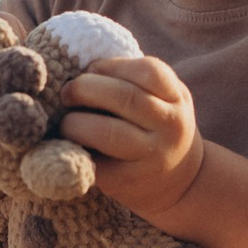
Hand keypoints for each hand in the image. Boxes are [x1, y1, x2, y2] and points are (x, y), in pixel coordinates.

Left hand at [61, 50, 203, 217]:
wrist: (181, 180)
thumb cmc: (156, 126)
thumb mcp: (162, 98)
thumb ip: (133, 80)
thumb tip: (79, 66)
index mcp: (176, 98)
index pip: (149, 71)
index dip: (112, 65)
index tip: (90, 69)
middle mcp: (170, 126)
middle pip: (127, 98)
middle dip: (86, 88)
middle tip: (67, 93)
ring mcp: (152, 156)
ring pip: (109, 133)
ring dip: (77, 123)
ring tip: (66, 122)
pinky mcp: (129, 182)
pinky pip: (97, 164)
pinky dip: (75, 151)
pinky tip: (68, 146)